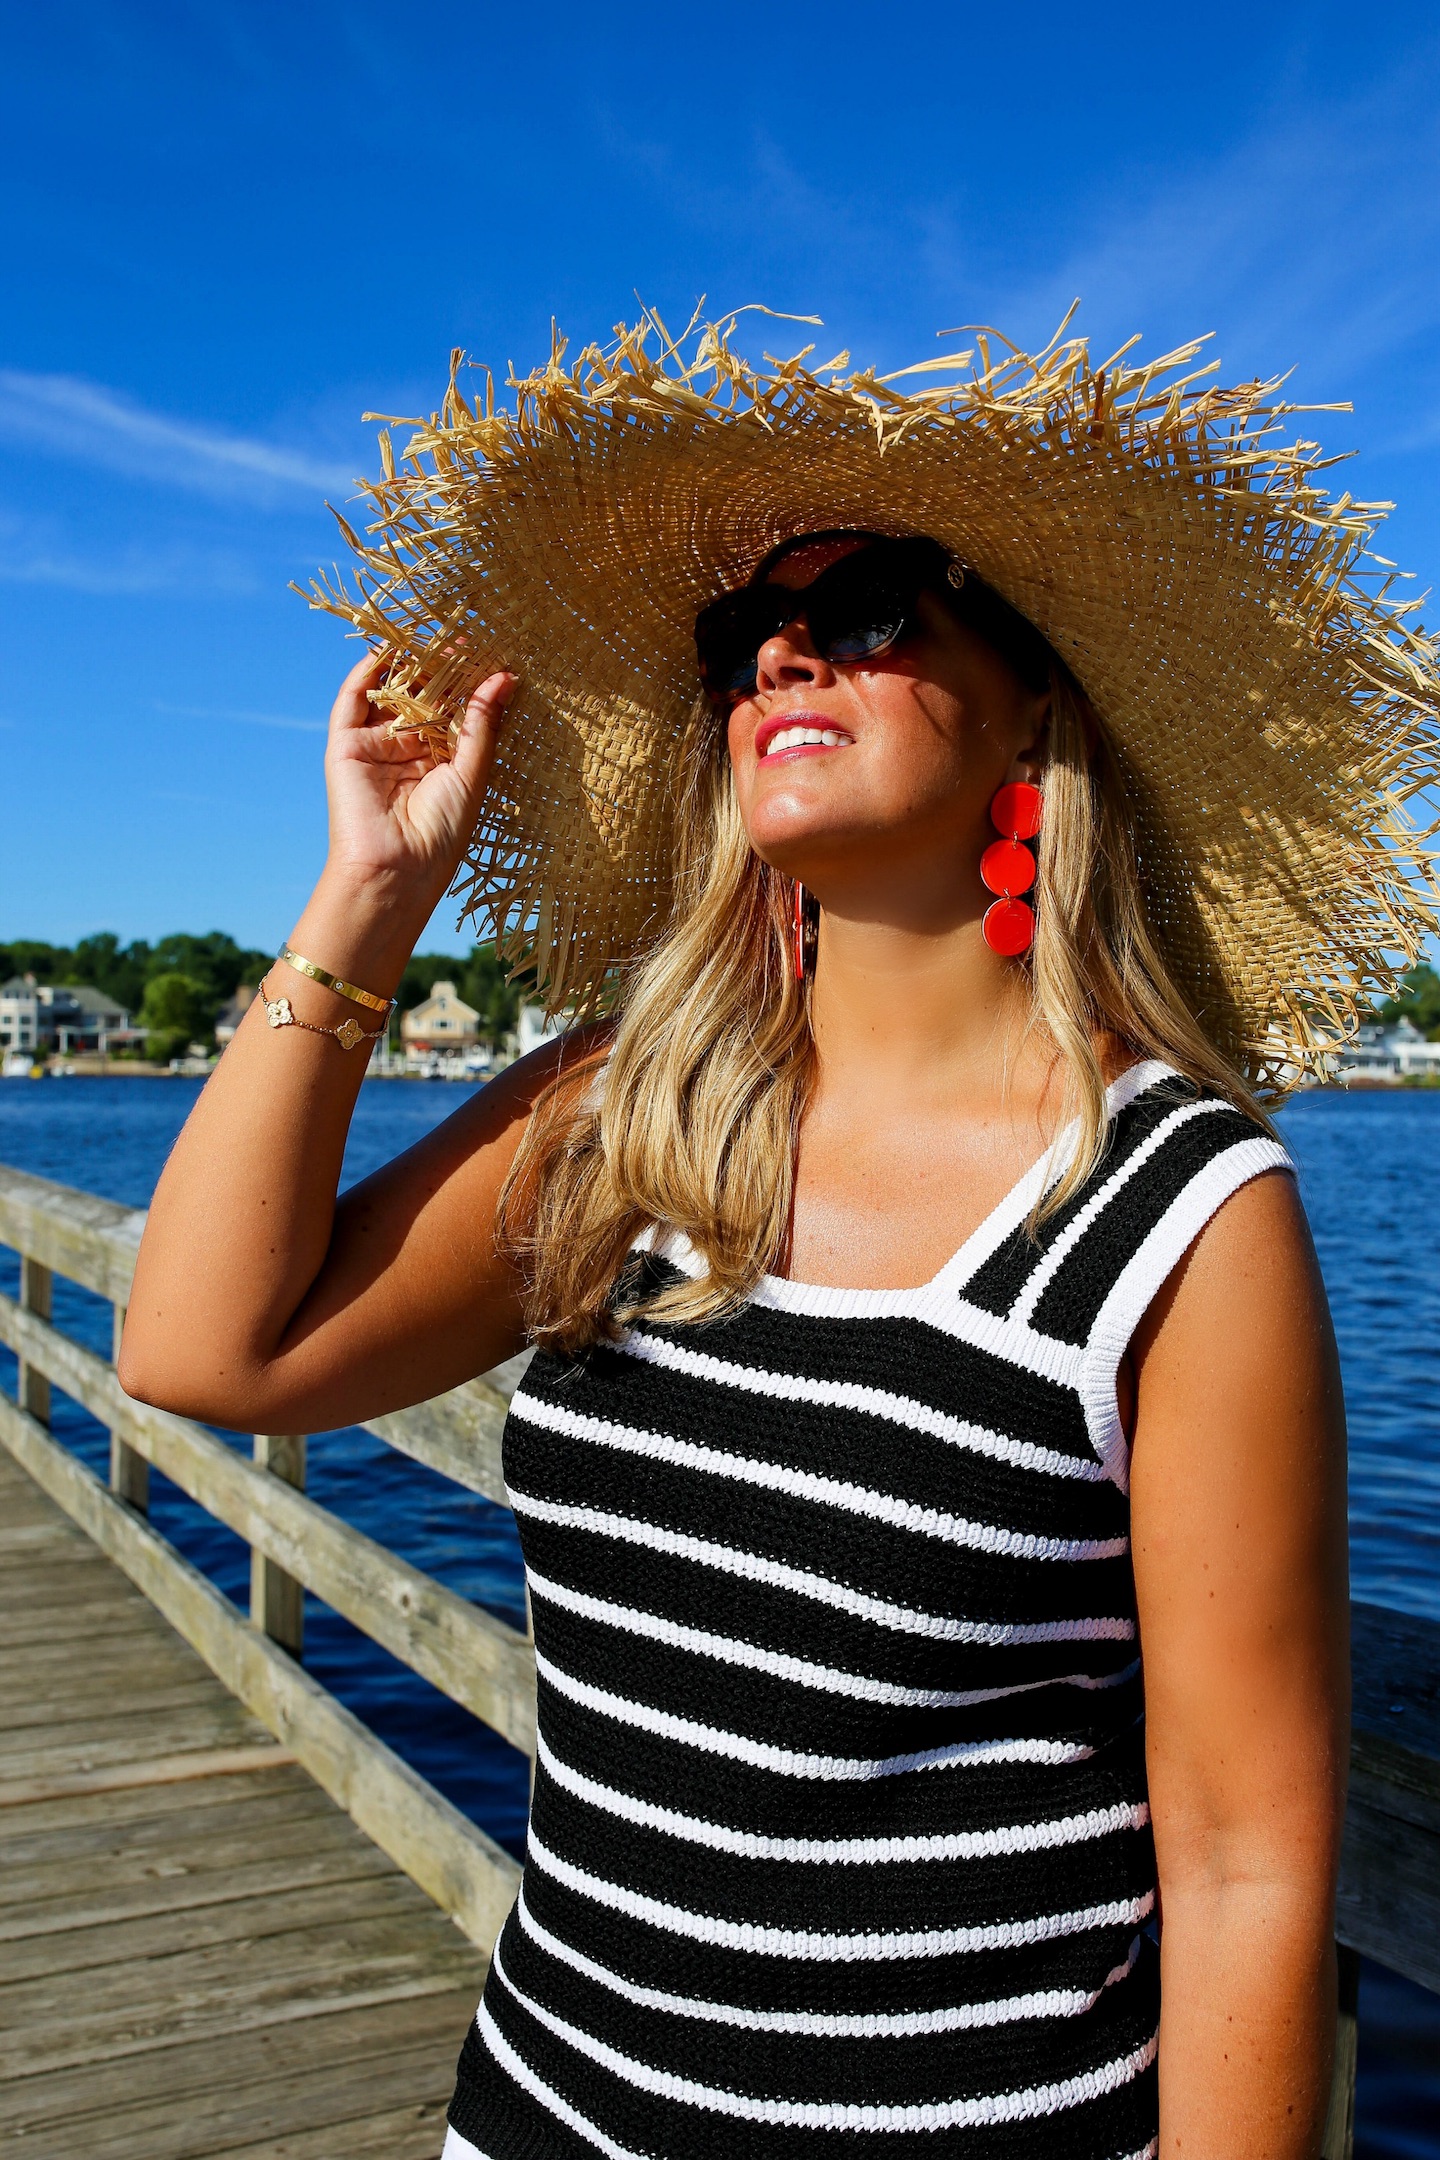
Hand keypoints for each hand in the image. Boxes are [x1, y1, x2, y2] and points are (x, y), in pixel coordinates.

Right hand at [322, 650, 516, 911]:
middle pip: (421, 697)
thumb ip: (482, 723)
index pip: (454, 710)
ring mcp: (376, 746)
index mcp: (442, 761)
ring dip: (406, 664)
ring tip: (427, 635)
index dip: (468, 683)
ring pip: (390, 693)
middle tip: (459, 638)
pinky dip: (367, 673)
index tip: (487, 653)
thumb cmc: (443, 833)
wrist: (397, 870)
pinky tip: (387, 649)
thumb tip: (504, 678)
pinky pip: (353, 700)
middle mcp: (409, 750)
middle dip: (439, 669)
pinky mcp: (346, 746)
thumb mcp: (472, 773)